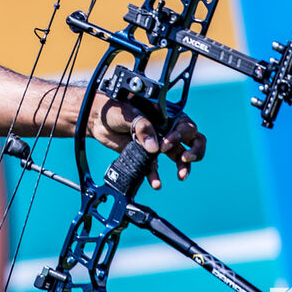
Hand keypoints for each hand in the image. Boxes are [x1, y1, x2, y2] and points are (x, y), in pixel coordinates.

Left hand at [88, 98, 205, 189]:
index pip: (185, 125)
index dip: (180, 135)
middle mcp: (166, 129)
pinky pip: (155, 167)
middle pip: (191, 140)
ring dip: (183, 166)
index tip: (166, 144)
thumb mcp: (130, 113)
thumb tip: (154, 148)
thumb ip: (143, 128)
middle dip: (194, 151)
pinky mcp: (145, 155)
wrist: (97, 119)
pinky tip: (156, 184)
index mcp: (166, 115)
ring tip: (181, 175)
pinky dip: (156, 176)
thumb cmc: (115, 108)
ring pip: (178, 156)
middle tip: (185, 158)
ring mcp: (157, 143)